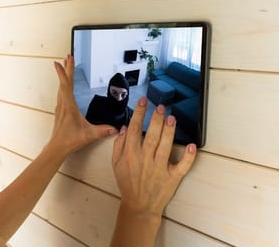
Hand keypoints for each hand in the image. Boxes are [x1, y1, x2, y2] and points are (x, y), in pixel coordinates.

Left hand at [51, 55, 116, 155]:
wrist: (57, 147)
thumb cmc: (70, 140)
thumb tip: (115, 128)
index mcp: (69, 106)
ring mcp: (60, 106)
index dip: (65, 72)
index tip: (63, 62)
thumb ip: (103, 131)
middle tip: (68, 57)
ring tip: (65, 65)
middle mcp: (63, 104)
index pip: (66, 85)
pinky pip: (61, 92)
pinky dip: (63, 84)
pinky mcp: (60, 110)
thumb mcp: (89, 135)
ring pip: (61, 86)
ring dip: (64, 75)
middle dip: (66, 68)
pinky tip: (64, 84)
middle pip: (64, 82)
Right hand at [112, 98, 196, 218]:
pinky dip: (188, 157)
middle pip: (151, 134)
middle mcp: (145, 159)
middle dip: (156, 119)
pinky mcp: (172, 177)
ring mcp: (159, 168)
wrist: (138, 205)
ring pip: (166, 146)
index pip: (134, 129)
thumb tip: (124, 128)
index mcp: (131, 154)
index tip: (144, 102)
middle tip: (160, 107)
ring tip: (171, 118)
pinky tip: (191, 146)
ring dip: (169, 131)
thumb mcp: (116, 163)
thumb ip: (118, 145)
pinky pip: (182, 166)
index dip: (139, 113)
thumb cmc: (127, 183)